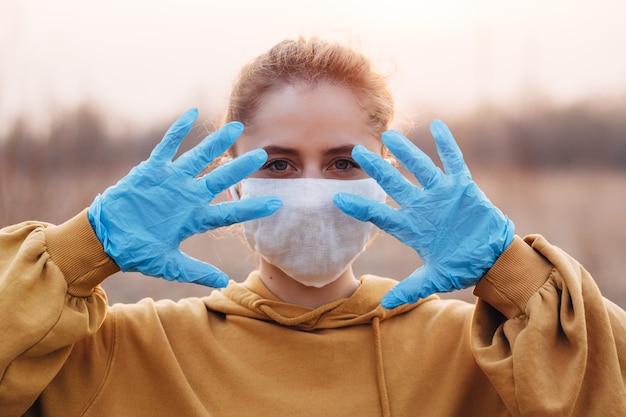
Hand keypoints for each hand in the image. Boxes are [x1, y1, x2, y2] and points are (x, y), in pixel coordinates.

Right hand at [88, 109, 280, 286]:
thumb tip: (224, 284)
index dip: (252, 206)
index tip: (276, 202)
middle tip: (263, 155)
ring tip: (237, 127)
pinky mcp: (151, 171)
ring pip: (198, 158)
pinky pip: (166, 146)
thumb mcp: (168, 265)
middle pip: (219, 179)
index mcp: (193, 219)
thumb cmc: (137, 252)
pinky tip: (192, 113)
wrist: (107, 238)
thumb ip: (196, 272)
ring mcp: (171, 182)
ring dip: (216, 144)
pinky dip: (178, 130)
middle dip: (241, 168)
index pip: (229, 212)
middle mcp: (187, 197)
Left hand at [334, 120, 513, 307]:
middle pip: (394, 184)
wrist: (493, 259)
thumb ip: (410, 289)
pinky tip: (437, 125)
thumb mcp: (434, 279)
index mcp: (412, 228)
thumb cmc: (463, 267)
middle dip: (376, 168)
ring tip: (388, 134)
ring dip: (405, 151)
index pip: (380, 215)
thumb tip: (385, 306)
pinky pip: (454, 160)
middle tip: (357, 152)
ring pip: (419, 167)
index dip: (359, 207)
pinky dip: (447, 144)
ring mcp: (442, 194)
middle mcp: (423, 207)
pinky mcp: (463, 187)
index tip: (337, 198)